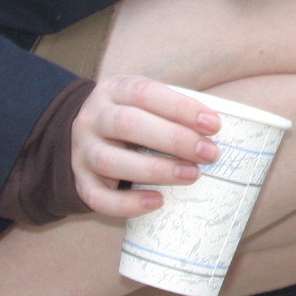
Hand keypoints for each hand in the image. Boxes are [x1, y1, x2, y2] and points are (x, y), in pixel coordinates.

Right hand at [70, 75, 222, 217]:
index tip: (214, 125)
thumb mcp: (144, 102)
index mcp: (113, 91)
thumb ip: (172, 112)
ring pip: (110, 160)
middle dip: (174, 139)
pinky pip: (98, 197)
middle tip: (210, 154)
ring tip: (192, 175)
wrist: (81, 136)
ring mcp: (82, 151)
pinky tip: (158, 201)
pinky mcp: (80, 182)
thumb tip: (215, 133)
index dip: (180, 108)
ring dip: (155, 169)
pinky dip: (127, 204)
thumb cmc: (131, 118)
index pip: (145, 93)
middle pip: (127, 124)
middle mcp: (92, 119)